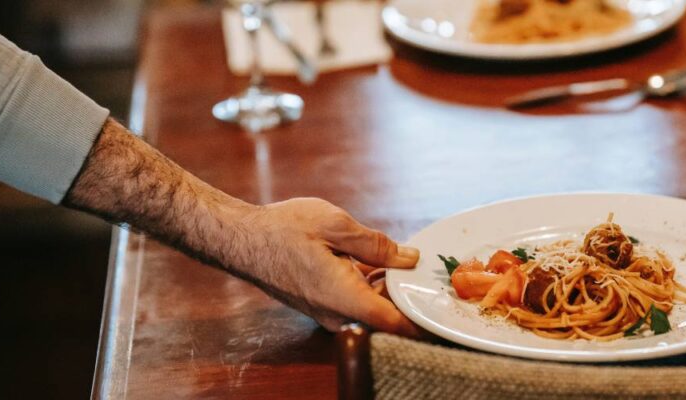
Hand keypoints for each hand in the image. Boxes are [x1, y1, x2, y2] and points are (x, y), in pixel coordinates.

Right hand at [231, 198, 421, 335]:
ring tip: (403, 259)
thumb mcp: (337, 225)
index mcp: (345, 297)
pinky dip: (370, 284)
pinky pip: (355, 301)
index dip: (423, 320)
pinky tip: (375, 261)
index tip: (443, 310)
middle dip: (408, 294)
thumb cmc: (283, 230)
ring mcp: (328, 312)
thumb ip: (377, 244)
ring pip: (371, 307)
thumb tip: (409, 258)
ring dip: (389, 287)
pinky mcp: (322, 305)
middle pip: (387, 315)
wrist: (242, 240)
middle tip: (429, 271)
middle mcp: (337, 314)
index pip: (395, 323)